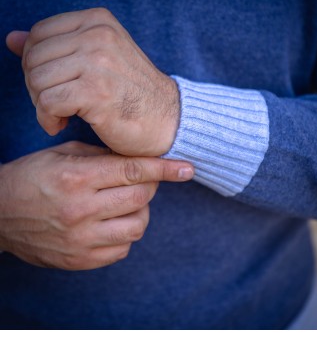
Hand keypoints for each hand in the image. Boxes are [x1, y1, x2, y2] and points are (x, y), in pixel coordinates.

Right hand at [0, 141, 193, 269]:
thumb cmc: (32, 176)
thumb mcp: (63, 154)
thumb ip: (102, 155)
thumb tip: (138, 159)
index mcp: (76, 178)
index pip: (133, 170)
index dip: (165, 168)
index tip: (186, 169)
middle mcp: (80, 210)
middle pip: (141, 198)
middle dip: (150, 186)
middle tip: (140, 181)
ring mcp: (80, 240)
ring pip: (137, 226)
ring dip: (139, 211)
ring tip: (125, 203)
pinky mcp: (79, 260)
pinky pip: (122, 248)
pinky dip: (125, 233)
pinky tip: (112, 222)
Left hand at [6, 8, 179, 155]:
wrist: (168, 119)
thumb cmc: (132, 93)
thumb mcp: (98, 59)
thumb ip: (56, 46)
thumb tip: (11, 38)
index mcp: (98, 21)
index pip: (39, 34)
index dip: (36, 64)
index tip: (54, 85)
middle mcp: (98, 35)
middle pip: (34, 58)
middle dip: (36, 87)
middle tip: (55, 104)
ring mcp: (99, 62)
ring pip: (37, 81)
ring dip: (41, 105)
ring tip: (61, 115)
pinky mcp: (97, 92)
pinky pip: (48, 103)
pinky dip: (48, 119)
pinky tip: (61, 124)